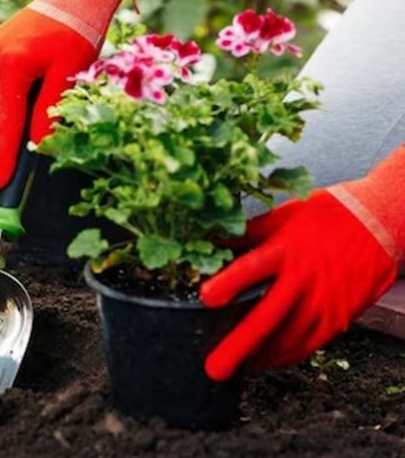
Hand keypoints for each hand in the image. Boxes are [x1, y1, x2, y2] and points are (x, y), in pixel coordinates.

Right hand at [0, 0, 131, 188]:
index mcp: (14, 68)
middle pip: (1, 116)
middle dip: (19, 122)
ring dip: (18, 104)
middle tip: (48, 106)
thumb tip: (37, 146)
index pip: (9, 127)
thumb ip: (49, 114)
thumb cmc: (79, 33)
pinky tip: (39, 69)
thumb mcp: (69, 77)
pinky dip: (17, 87)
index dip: (5, 160)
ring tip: (47, 82)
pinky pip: (1, 81)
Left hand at [200, 189, 398, 381]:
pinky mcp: (338, 317)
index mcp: (286, 250)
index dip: (229, 283)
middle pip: (267, 317)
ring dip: (259, 358)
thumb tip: (212, 240)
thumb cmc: (327, 216)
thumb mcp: (284, 215)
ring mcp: (322, 302)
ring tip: (234, 369)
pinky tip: (265, 361)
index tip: (206, 298)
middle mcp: (303, 279)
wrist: (379, 223)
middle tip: (214, 368)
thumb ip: (247, 233)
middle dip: (239, 345)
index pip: (252, 268)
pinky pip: (307, 345)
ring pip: (287, 340)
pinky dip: (284, 356)